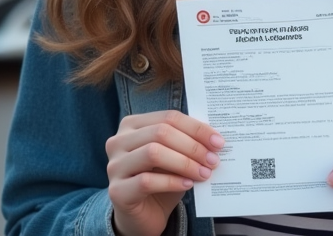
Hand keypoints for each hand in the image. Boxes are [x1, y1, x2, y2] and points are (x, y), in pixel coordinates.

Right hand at [105, 110, 223, 235]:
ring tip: (204, 173)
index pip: (168, 117)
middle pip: (161, 132)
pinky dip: (172, 181)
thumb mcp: (174, 156)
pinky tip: (187, 185)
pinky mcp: (116, 191)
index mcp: (132, 125)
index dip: (196, 128)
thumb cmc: (160, 180)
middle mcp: (118, 141)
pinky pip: (147, 181)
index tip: (218, 142)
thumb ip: (187, 143)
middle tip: (213, 160)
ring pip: (153, 153)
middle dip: (192, 146)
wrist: (144, 215)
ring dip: (185, 163)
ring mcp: (114, 166)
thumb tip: (214, 138)